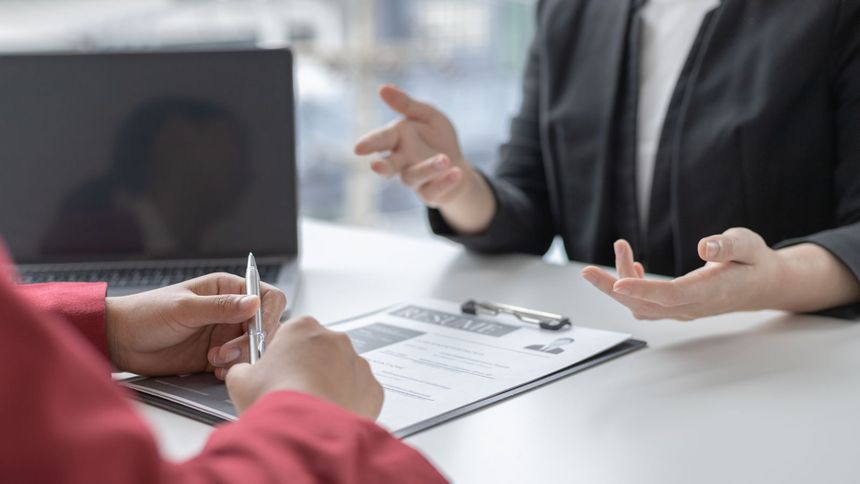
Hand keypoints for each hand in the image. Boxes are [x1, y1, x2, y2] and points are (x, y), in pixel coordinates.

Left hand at [106, 273, 285, 377]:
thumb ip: (220, 307)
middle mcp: (230, 310)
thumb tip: (254, 302)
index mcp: (227, 289)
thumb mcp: (184, 308)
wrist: (120, 341)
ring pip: (254, 347)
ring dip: (240, 357)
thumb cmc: (146, 314)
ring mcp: (225, 334)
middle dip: (252, 341)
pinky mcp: (217, 355)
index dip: (268, 314)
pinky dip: (232, 369)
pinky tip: (214, 369)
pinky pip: (238, 364)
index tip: (257, 331)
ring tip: (215, 360)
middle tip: (228, 352)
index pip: (266, 297)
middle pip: (264, 326)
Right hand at [226, 316, 383, 418]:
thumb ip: (242, 368)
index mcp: (302, 328)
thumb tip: (243, 371)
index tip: (276, 371)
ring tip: (310, 408)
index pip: (291, 334)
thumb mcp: (239, 380)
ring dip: (328, 384)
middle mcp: (334, 339)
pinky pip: (359, 393)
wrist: (306, 433)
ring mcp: (357, 363)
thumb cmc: (276, 402)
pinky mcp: (372, 388)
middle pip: (319, 351)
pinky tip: (329, 416)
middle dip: (307, 368)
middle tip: (292, 393)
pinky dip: (347, 403)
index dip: (281, 355)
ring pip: (341, 371)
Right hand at [354, 85, 494, 232]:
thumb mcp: (427, 115)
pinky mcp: (429, 193)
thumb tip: (381, 88)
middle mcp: (401, 160)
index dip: (369, 144)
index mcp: (397, 139)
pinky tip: (456, 172)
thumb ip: (406, 104)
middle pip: (388, 166)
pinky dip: (444, 182)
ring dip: (428, 168)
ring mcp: (414, 178)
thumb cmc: (436, 137)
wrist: (457, 163)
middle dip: (382, 166)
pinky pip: (433, 190)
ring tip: (444, 159)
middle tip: (376, 167)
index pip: (381, 140)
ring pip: (413, 177)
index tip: (358, 148)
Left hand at [581, 228, 781, 319]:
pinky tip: (632, 266)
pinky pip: (647, 304)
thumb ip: (728, 246)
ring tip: (620, 248)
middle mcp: (692, 306)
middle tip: (587, 271)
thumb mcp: (748, 245)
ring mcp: (682, 310)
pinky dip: (631, 288)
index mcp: (711, 291)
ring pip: (642, 306)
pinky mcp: (676, 307)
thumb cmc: (754, 262)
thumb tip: (704, 247)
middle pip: (645, 305)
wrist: (762, 285)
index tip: (616, 282)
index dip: (641, 290)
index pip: (670, 296)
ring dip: (619, 283)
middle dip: (612, 288)